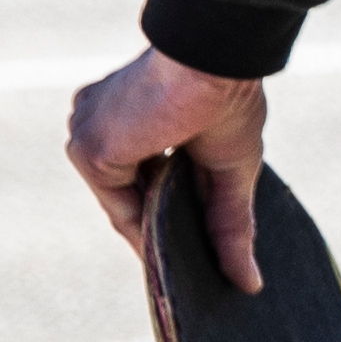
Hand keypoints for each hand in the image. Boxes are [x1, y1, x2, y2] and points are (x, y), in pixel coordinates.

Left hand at [69, 47, 270, 293]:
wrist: (215, 61)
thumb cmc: (228, 95)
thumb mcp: (230, 168)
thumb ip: (229, 224)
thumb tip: (250, 280)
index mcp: (128, 112)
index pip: (137, 175)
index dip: (163, 214)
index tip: (188, 252)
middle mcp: (99, 119)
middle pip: (127, 192)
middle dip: (158, 230)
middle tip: (189, 272)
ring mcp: (89, 132)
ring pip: (121, 201)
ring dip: (150, 235)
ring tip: (183, 271)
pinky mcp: (90, 148)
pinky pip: (116, 204)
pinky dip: (141, 231)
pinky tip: (170, 253)